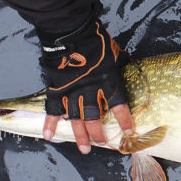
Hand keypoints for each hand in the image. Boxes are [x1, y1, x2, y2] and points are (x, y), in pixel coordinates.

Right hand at [38, 19, 133, 153]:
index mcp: (108, 80)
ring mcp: (71, 90)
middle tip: (101, 144)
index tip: (130, 132)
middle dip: (99, 133)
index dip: (124, 120)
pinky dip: (50, 123)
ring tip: (84, 149)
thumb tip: (129, 66)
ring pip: (76, 118)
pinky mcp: (56, 87)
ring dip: (80, 135)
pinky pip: (52, 109)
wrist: (71, 31)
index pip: (118, 105)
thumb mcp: (115, 52)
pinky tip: (49, 135)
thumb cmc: (96, 39)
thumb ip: (120, 63)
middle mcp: (90, 89)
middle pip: (95, 117)